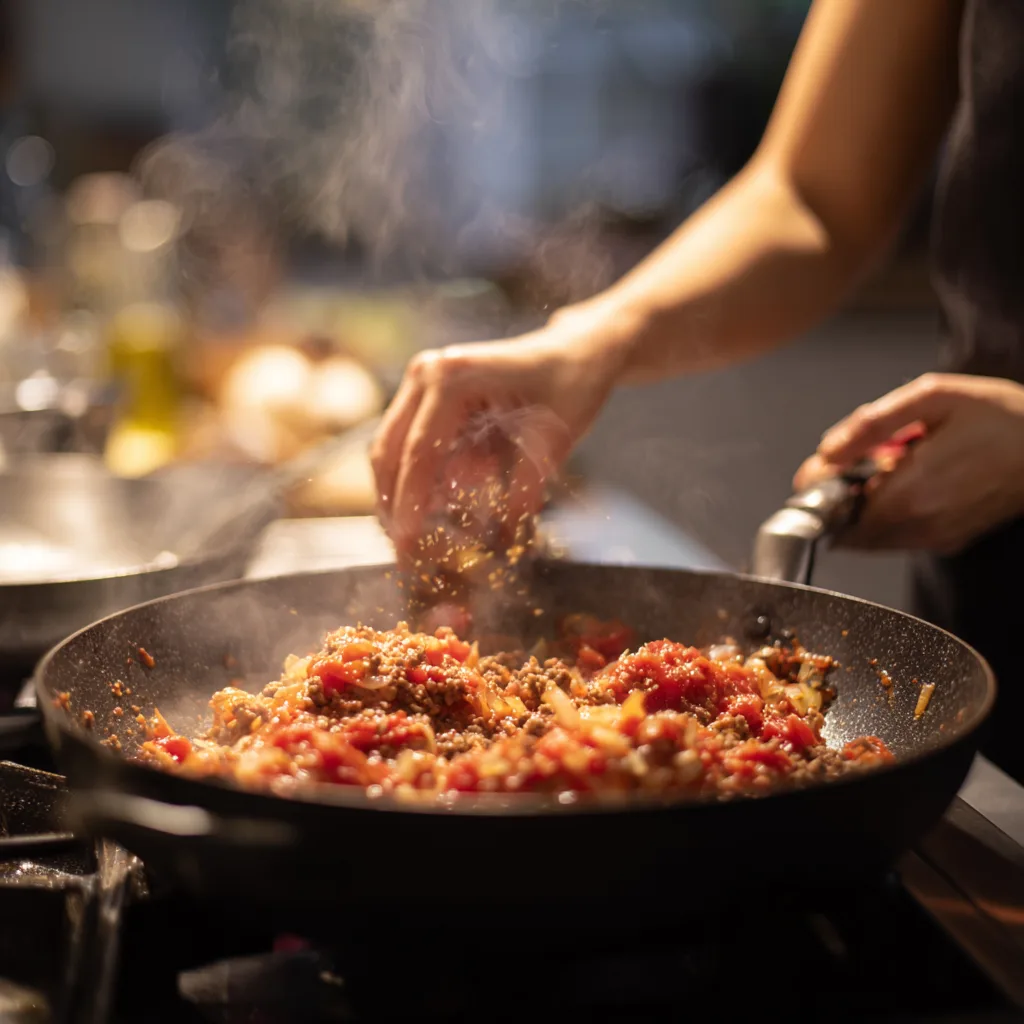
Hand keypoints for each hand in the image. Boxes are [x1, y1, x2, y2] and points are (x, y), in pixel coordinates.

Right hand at [370, 320, 626, 552]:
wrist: (576, 353)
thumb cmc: (571, 387)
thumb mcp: (555, 441)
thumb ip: (525, 486)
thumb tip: (503, 536)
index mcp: (453, 379)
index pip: (418, 453)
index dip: (409, 504)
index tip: (405, 545)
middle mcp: (428, 373)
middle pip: (390, 450)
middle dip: (393, 502)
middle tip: (402, 550)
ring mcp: (424, 379)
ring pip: (393, 448)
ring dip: (403, 491)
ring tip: (419, 534)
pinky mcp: (428, 391)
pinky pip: (411, 441)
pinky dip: (420, 475)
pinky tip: (440, 502)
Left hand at [793, 373, 1023, 552]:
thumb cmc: (1002, 416)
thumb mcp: (933, 397)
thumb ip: (872, 424)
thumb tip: (828, 451)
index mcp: (912, 490)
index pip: (838, 511)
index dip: (822, 490)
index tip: (824, 467)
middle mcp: (922, 523)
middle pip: (850, 527)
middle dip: (844, 496)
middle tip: (862, 460)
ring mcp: (937, 536)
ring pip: (873, 537)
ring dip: (867, 507)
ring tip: (894, 468)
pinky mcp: (951, 541)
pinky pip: (901, 538)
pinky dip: (891, 516)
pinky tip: (913, 482)